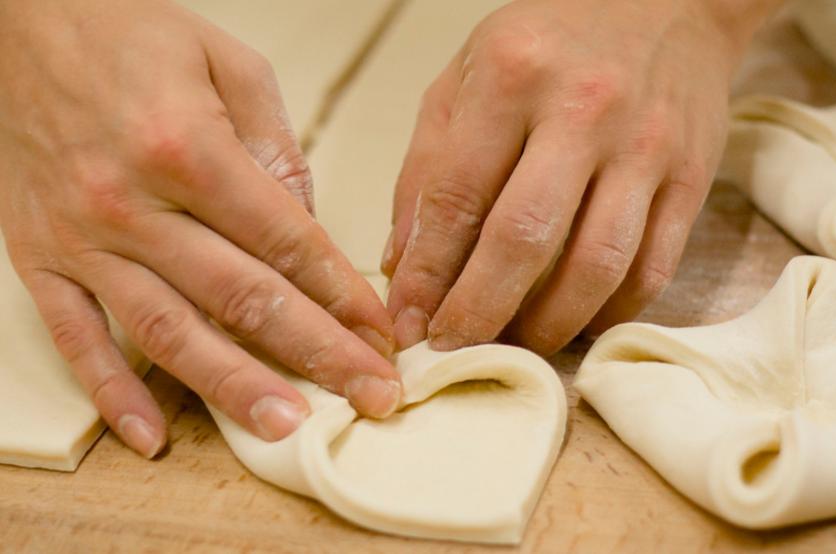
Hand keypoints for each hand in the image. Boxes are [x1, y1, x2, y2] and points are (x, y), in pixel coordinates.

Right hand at [0, 0, 401, 458]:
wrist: (19, 21)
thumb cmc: (129, 35)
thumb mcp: (228, 64)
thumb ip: (275, 148)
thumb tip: (308, 226)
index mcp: (187, 147)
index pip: (286, 242)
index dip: (342, 295)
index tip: (381, 335)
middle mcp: (131, 202)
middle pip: (241, 296)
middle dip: (316, 353)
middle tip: (370, 395)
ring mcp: (82, 238)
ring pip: (168, 330)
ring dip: (232, 386)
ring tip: (286, 427)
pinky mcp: (39, 258)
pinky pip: (76, 337)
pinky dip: (113, 392)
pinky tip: (153, 434)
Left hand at [383, 0, 781, 353]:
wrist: (670, 5)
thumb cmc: (552, 43)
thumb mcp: (469, 74)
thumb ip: (429, 164)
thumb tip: (404, 264)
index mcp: (512, 73)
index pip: (456, 195)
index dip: (427, 273)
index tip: (406, 321)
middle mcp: (584, 109)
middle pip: (525, 240)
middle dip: (479, 313)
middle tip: (452, 352)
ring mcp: (646, 147)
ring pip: (596, 266)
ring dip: (547, 325)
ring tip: (513, 346)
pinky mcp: (692, 179)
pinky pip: (651, 269)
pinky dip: (608, 313)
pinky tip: (575, 323)